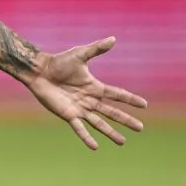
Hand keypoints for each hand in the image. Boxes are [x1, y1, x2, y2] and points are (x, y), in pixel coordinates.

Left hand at [26, 36, 147, 150]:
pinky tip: (95, 146)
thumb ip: (97, 48)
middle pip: (112, 111)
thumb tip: (113, 38)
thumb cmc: (59, 62)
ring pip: (99, 123)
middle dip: (126, 119)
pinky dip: (86, 137)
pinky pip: (79, 128)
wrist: (40, 71)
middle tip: (140, 128)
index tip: (144, 105)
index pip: (116, 94)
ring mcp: (79, 109)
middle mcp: (89, 99)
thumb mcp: (80, 54)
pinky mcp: (68, 114)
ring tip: (123, 142)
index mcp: (94, 86)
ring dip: (110, 132)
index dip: (130, 99)